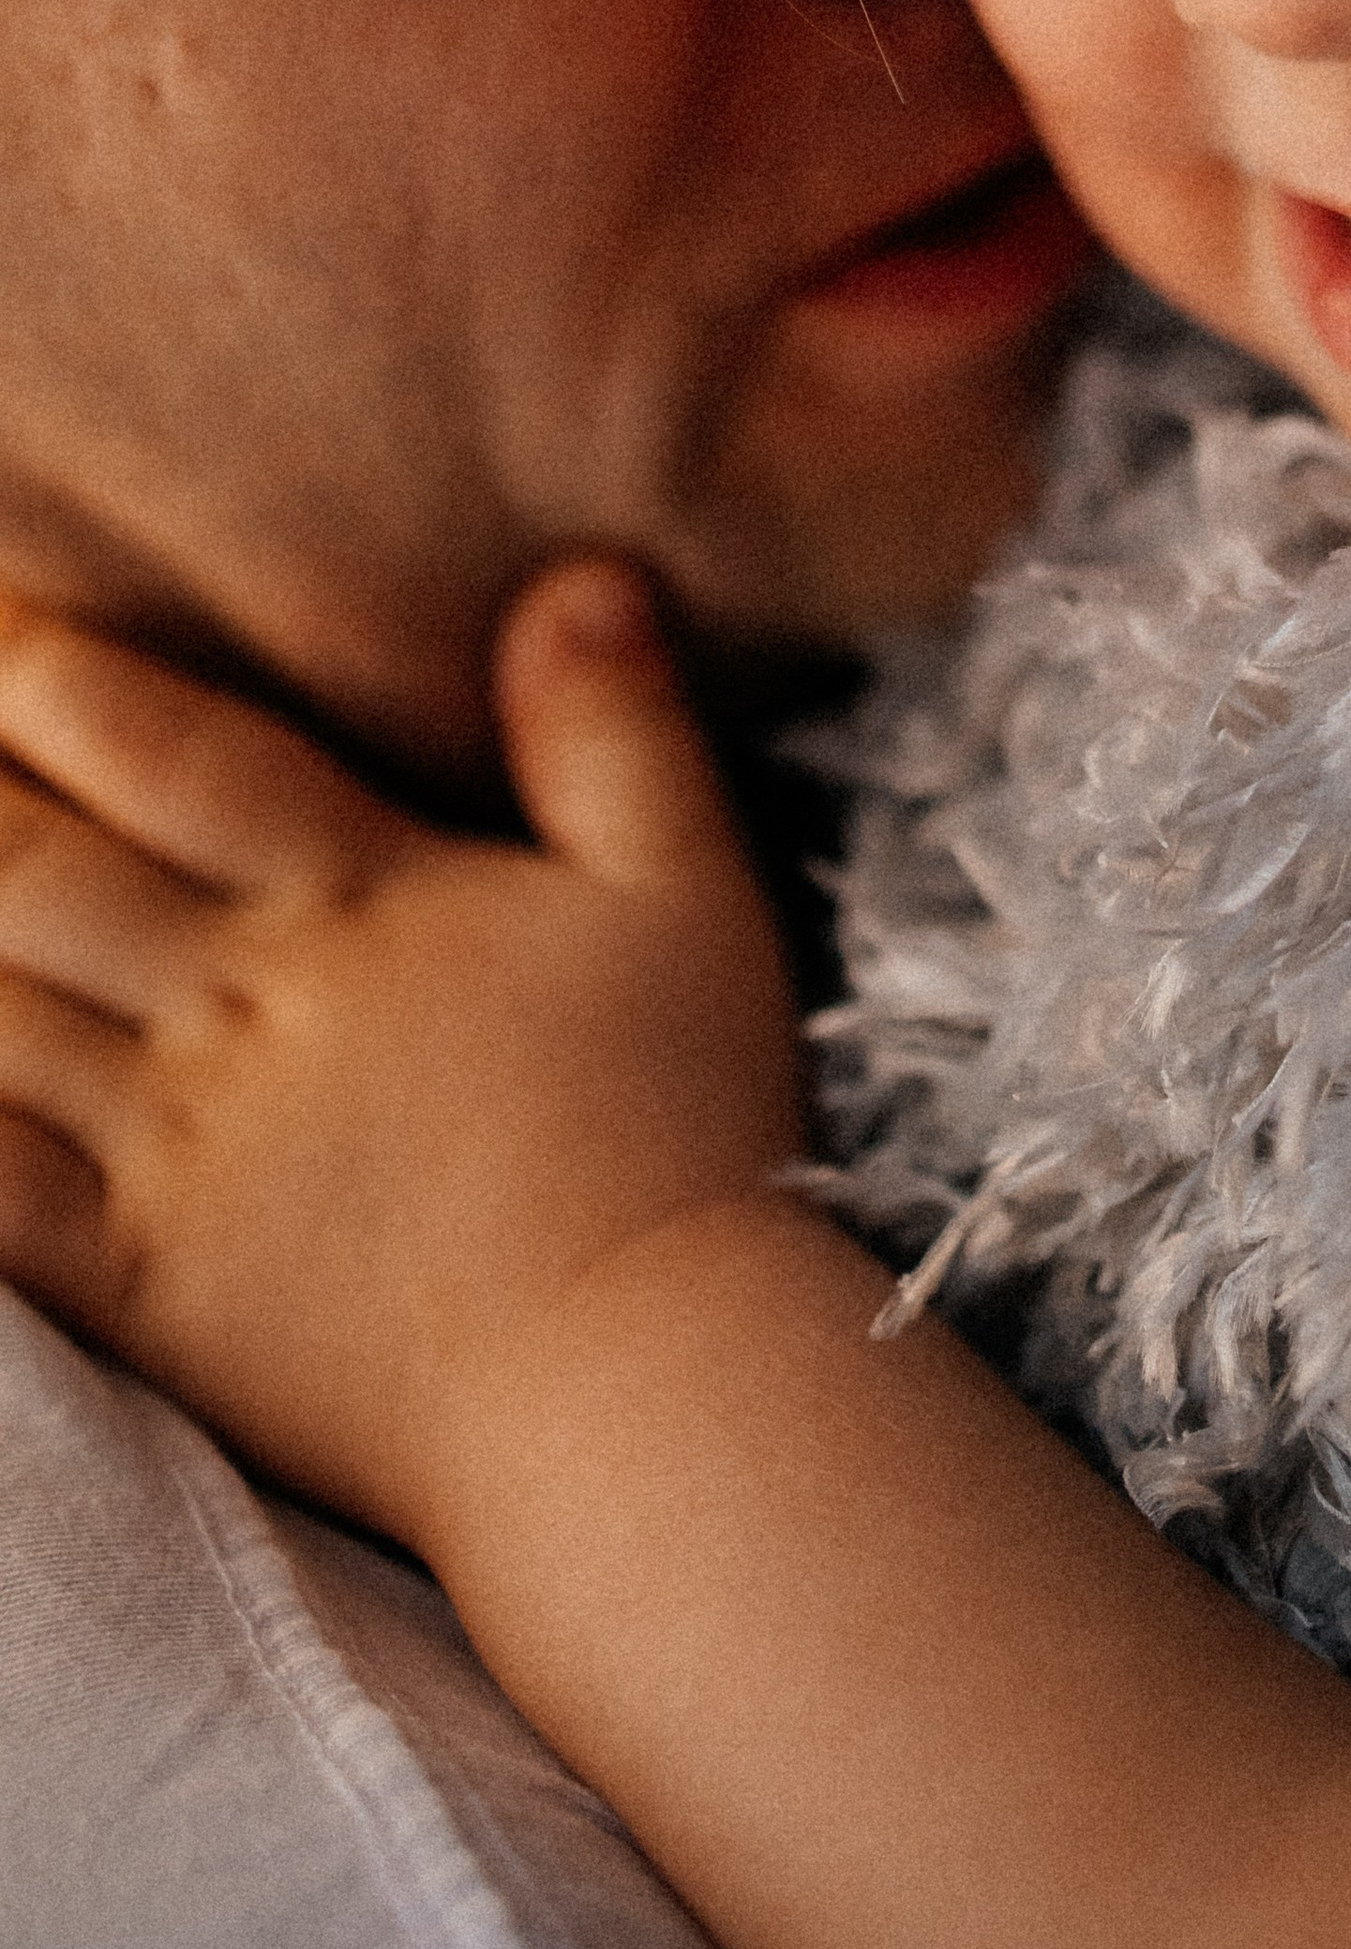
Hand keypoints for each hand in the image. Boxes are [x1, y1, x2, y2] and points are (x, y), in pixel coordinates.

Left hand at [0, 566, 800, 1551]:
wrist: (636, 1379)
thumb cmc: (680, 1127)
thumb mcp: (687, 896)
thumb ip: (616, 730)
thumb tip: (579, 570)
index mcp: (356, 902)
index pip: (171, 754)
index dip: (57, 675)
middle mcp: (238, 1008)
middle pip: (38, 869)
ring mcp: (173, 1154)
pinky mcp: (142, 1289)